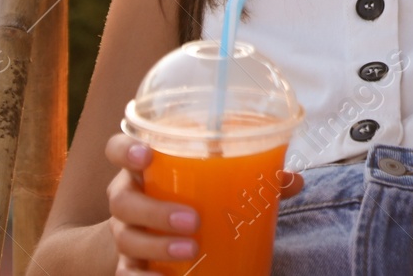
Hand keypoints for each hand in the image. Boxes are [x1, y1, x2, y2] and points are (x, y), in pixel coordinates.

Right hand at [104, 132, 302, 273]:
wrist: (153, 233)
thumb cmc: (189, 195)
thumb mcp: (214, 181)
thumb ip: (251, 176)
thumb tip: (294, 182)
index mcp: (145, 168)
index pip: (118, 150)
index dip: (125, 150)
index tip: (146, 154)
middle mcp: (128, 197)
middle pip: (123, 200)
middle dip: (155, 211)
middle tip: (192, 221)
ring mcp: (124, 231)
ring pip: (126, 237)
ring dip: (158, 245)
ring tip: (192, 250)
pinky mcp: (128, 262)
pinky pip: (126, 273)